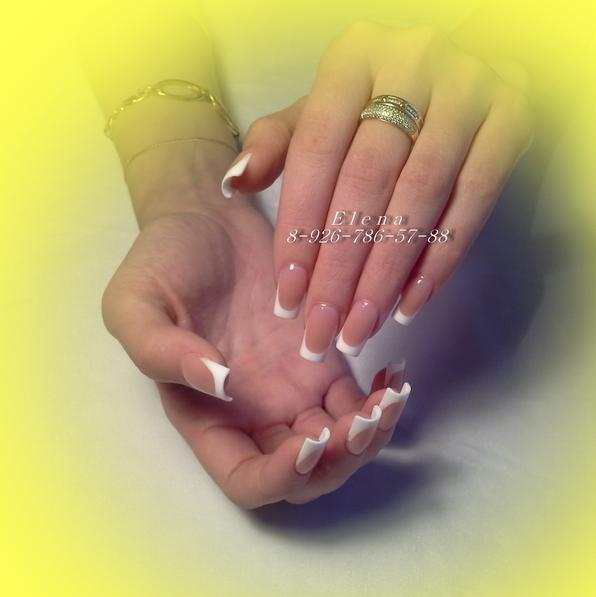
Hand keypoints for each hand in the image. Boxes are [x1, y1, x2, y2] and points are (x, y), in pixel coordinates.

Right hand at [101, 157, 410, 507]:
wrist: (208, 218)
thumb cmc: (164, 260)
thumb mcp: (134, 303)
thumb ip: (160, 350)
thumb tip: (216, 383)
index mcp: (208, 415)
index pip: (248, 478)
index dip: (280, 477)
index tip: (307, 442)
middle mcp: (255, 413)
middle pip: (306, 474)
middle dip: (340, 461)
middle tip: (364, 421)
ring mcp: (293, 388)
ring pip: (340, 442)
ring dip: (371, 435)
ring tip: (390, 398)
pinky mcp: (322, 359)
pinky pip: (358, 399)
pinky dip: (380, 399)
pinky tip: (392, 374)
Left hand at [222, 22, 534, 358]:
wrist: (455, 71)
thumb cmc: (374, 98)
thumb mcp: (320, 108)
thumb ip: (277, 142)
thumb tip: (236, 182)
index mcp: (352, 60)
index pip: (315, 155)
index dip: (300, 229)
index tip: (288, 294)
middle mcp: (412, 66)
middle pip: (366, 186)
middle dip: (340, 268)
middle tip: (321, 328)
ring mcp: (468, 93)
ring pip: (418, 201)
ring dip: (385, 277)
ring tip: (358, 329)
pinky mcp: (510, 123)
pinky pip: (471, 205)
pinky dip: (438, 262)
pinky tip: (406, 305)